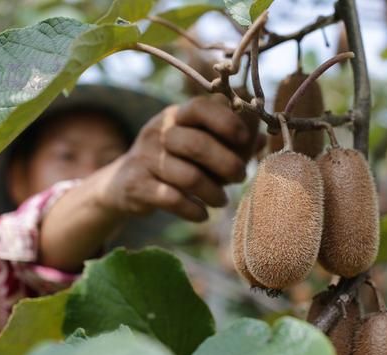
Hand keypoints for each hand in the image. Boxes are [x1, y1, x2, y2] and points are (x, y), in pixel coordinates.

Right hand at [95, 96, 260, 221]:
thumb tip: (263, 139)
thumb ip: (229, 141)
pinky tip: (202, 214)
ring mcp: (145, 159)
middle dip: (226, 163)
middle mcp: (158, 132)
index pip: (200, 108)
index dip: (226, 121)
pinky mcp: (137, 186)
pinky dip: (193, 210)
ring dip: (213, 192)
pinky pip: (171, 199)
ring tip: (221, 200)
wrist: (123, 184)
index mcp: (175, 116)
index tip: (244, 140)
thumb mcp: (196, 143)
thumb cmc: (173, 161)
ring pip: (187, 176)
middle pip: (196, 144)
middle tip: (240, 177)